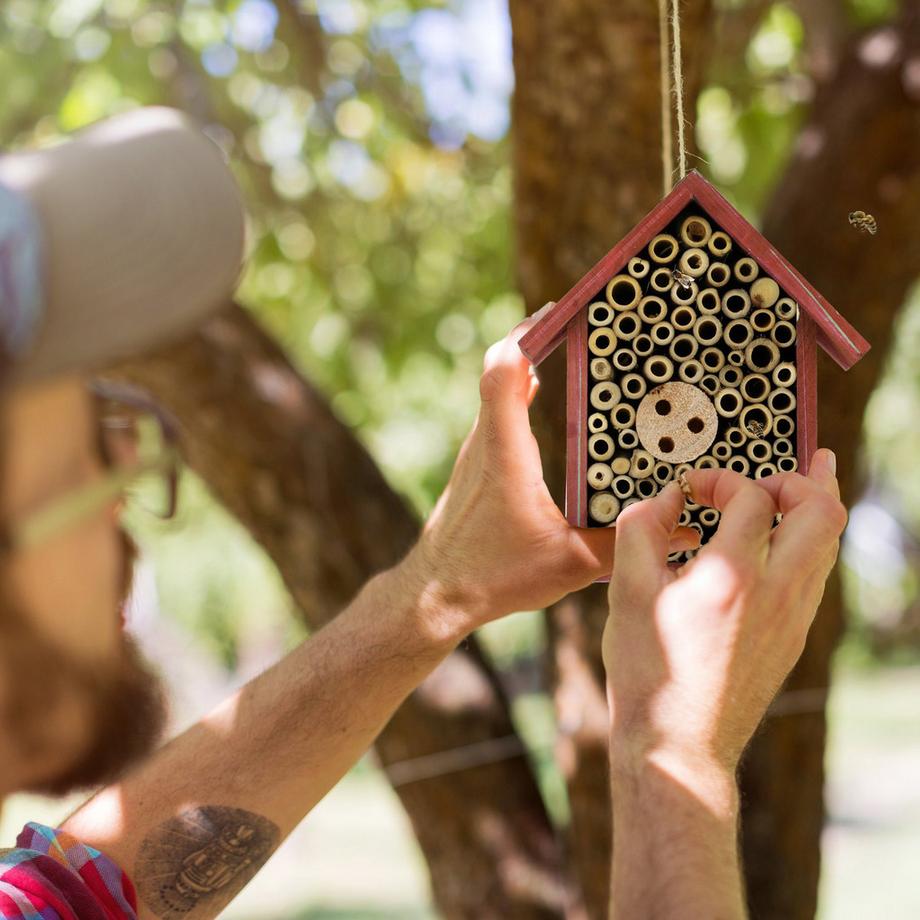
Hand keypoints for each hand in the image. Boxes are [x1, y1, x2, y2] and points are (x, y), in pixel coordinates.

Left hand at [408, 307, 699, 633]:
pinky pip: (497, 410)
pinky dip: (520, 390)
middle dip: (537, 337)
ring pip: (497, 389)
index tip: (556, 311)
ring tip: (570, 347)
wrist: (435, 594)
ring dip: (528, 362)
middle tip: (579, 319)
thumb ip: (623, 546)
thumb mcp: (569, 566)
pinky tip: (547, 397)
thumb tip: (680, 534)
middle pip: (501, 369)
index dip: (525, 334)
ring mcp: (477, 452)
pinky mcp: (477, 465)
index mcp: (506, 454)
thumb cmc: (492, 578)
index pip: (503, 373)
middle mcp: (485, 443)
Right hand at [603, 449, 845, 773]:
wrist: (678, 744)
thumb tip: (662, 499)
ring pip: (828, 545)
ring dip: (811, 509)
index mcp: (734, 576)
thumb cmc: (648, 672)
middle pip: (824, 512)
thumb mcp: (627, 593)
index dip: (722, 479)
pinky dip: (803, 545)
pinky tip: (778, 544)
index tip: (692, 489)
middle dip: (802, 479)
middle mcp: (777, 594)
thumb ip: (641, 530)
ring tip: (798, 485)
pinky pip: (814, 575)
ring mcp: (792, 618)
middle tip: (775, 471)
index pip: (753, 498)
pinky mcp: (792, 638)